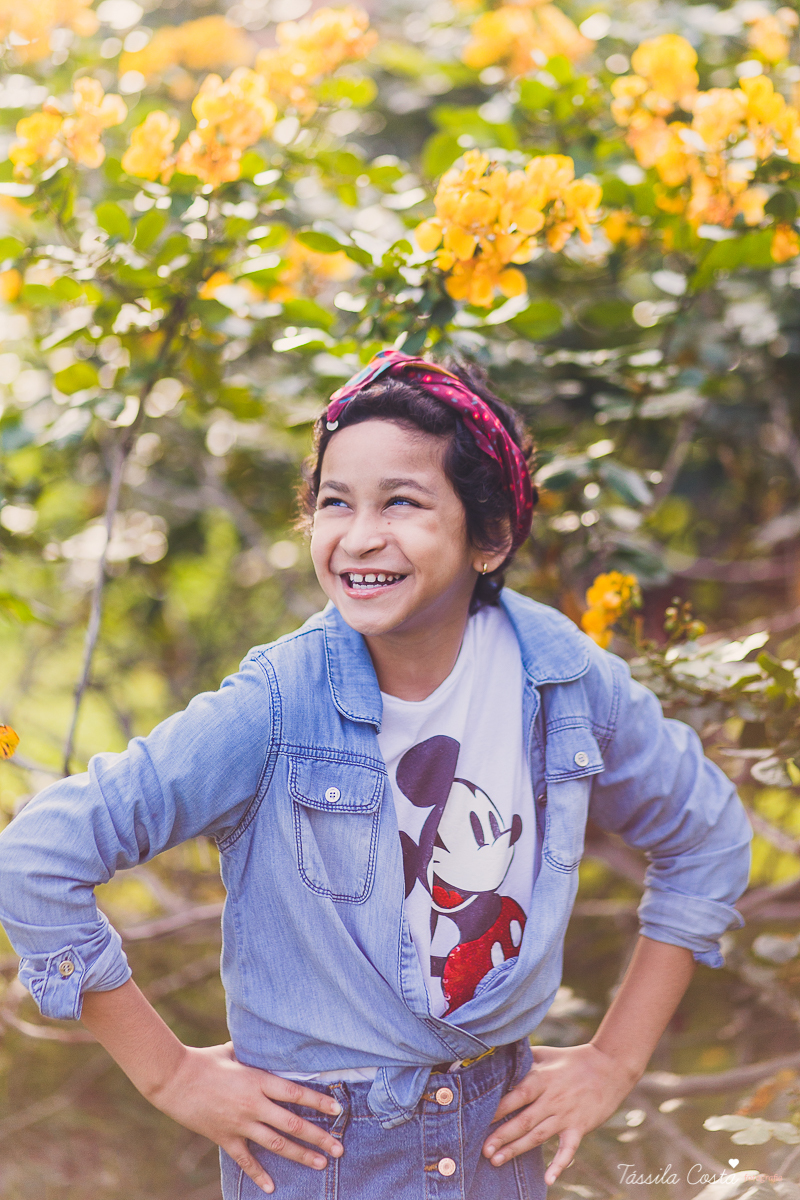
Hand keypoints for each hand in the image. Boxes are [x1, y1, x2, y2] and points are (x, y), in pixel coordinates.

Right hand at [147, 1042, 343, 1194]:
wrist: (174, 1079)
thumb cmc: (205, 1060)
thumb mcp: (234, 1051)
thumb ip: (254, 1053)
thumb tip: (268, 1043)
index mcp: (258, 1080)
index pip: (296, 1094)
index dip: (318, 1102)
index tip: (337, 1110)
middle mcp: (254, 1104)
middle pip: (292, 1123)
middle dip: (318, 1137)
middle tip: (339, 1148)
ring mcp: (240, 1124)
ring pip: (276, 1143)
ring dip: (300, 1155)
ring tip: (321, 1164)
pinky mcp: (225, 1138)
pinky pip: (245, 1160)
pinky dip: (258, 1174)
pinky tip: (271, 1187)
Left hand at [482, 1043, 638, 1184]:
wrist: (609, 1066)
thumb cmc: (573, 1059)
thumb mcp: (546, 1053)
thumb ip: (524, 1059)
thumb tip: (496, 1056)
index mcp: (542, 1078)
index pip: (515, 1095)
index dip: (497, 1108)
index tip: (478, 1119)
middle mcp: (552, 1098)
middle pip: (523, 1120)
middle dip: (502, 1135)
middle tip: (483, 1150)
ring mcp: (566, 1114)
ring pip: (538, 1135)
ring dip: (517, 1149)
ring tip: (497, 1161)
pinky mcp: (580, 1127)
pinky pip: (569, 1149)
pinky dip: (560, 1164)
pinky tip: (549, 1179)